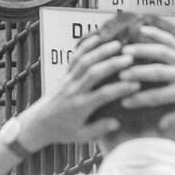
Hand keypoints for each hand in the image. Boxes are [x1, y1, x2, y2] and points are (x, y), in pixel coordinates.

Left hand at [22, 32, 134, 147]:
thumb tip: (117, 122)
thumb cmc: (61, 131)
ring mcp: (68, 80)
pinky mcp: (64, 74)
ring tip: (118, 44)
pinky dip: (85, 46)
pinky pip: (74, 58)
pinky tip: (97, 37)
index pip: (103, 95)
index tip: (136, 84)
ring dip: (101, 51)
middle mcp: (74, 91)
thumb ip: (99, 129)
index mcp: (80, 107)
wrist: (38, 123)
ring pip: (84, 61)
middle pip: (94, 73)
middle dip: (112, 64)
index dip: (120, 89)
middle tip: (129, 58)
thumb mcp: (81, 136)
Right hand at [113, 25, 174, 128]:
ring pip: (162, 52)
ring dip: (142, 50)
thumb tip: (160, 125)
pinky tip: (142, 29)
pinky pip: (171, 39)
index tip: (124, 102)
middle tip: (119, 74)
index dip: (140, 100)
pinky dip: (157, 33)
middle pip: (157, 72)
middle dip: (137, 72)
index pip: (158, 97)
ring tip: (124, 50)